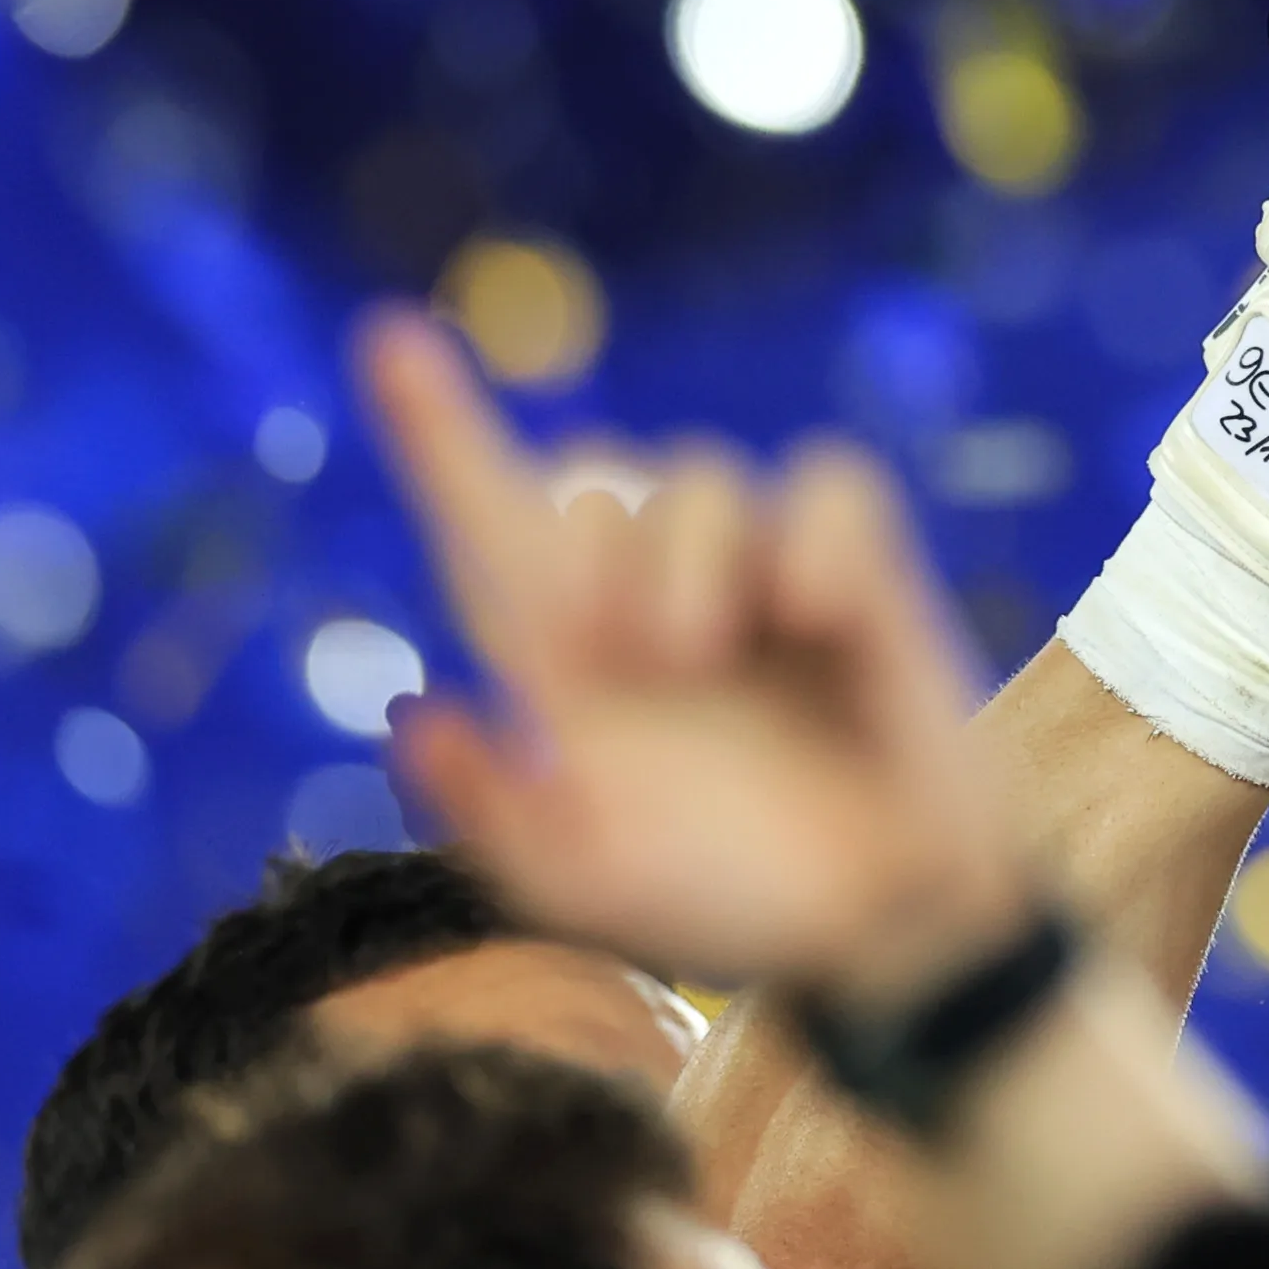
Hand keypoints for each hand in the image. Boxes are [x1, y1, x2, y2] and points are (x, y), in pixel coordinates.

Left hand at [363, 308, 1032, 1002]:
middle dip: (589, 546)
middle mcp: (652, 592)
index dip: (435, 424)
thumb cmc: (730, 905)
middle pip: (587, 470)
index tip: (385, 338)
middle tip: (620, 656)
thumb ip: (492, 812)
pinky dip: (814, 541)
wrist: (883, 929)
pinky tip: (816, 620)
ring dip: (687, 563)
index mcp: (567, 654)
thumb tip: (422, 710)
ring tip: (712, 660)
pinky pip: (828, 478)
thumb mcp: (586, 886)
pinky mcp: (860, 566)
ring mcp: (760, 570)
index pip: (485, 513)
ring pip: (698, 471)